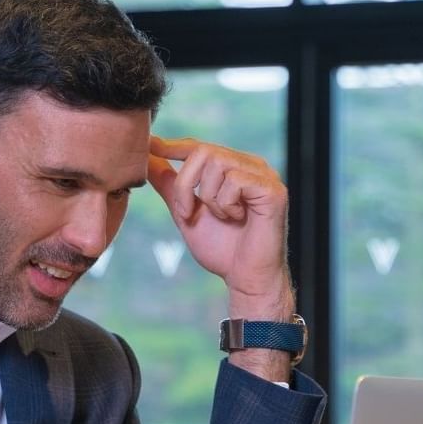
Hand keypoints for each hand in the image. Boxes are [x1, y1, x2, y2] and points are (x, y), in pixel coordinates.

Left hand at [147, 135, 290, 313]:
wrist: (245, 278)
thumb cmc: (222, 250)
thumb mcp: (187, 214)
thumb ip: (171, 186)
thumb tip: (149, 158)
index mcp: (234, 169)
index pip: (200, 147)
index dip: (175, 146)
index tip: (151, 145)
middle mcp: (251, 166)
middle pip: (204, 151)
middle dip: (185, 184)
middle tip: (186, 213)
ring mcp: (265, 176)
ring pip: (217, 163)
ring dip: (208, 198)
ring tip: (221, 218)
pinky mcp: (273, 189)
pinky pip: (235, 181)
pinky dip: (226, 204)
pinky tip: (237, 219)